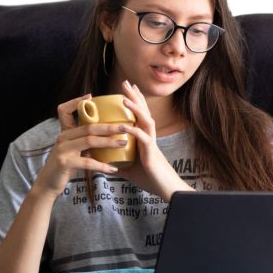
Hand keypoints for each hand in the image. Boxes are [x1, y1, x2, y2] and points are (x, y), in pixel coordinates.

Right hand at [31, 94, 129, 199]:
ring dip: (108, 142)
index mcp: (65, 132)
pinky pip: (87, 162)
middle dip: (109, 126)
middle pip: (88, 127)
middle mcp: (62, 137)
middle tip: (126, 126)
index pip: (64, 110)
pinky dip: (102, 165)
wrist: (48, 184)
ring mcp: (62, 149)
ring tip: (123, 143)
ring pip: (89, 141)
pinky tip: (113, 169)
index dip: (75, 101)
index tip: (91, 96)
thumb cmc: (64, 167)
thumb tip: (105, 135)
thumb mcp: (73, 150)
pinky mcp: (64, 163)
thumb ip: (84, 142)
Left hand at [118, 80, 192, 199]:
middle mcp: (150, 138)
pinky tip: (124, 125)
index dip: (135, 101)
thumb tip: (106, 164)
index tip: (127, 89)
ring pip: (145, 121)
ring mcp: (152, 144)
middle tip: (126, 82)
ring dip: (135, 108)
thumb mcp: (130, 171)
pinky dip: (133, 131)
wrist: (166, 191)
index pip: (140, 115)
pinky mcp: (151, 154)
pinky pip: (143, 139)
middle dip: (134, 96)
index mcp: (145, 139)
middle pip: (144, 112)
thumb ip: (120, 164)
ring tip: (124, 97)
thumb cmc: (151, 180)